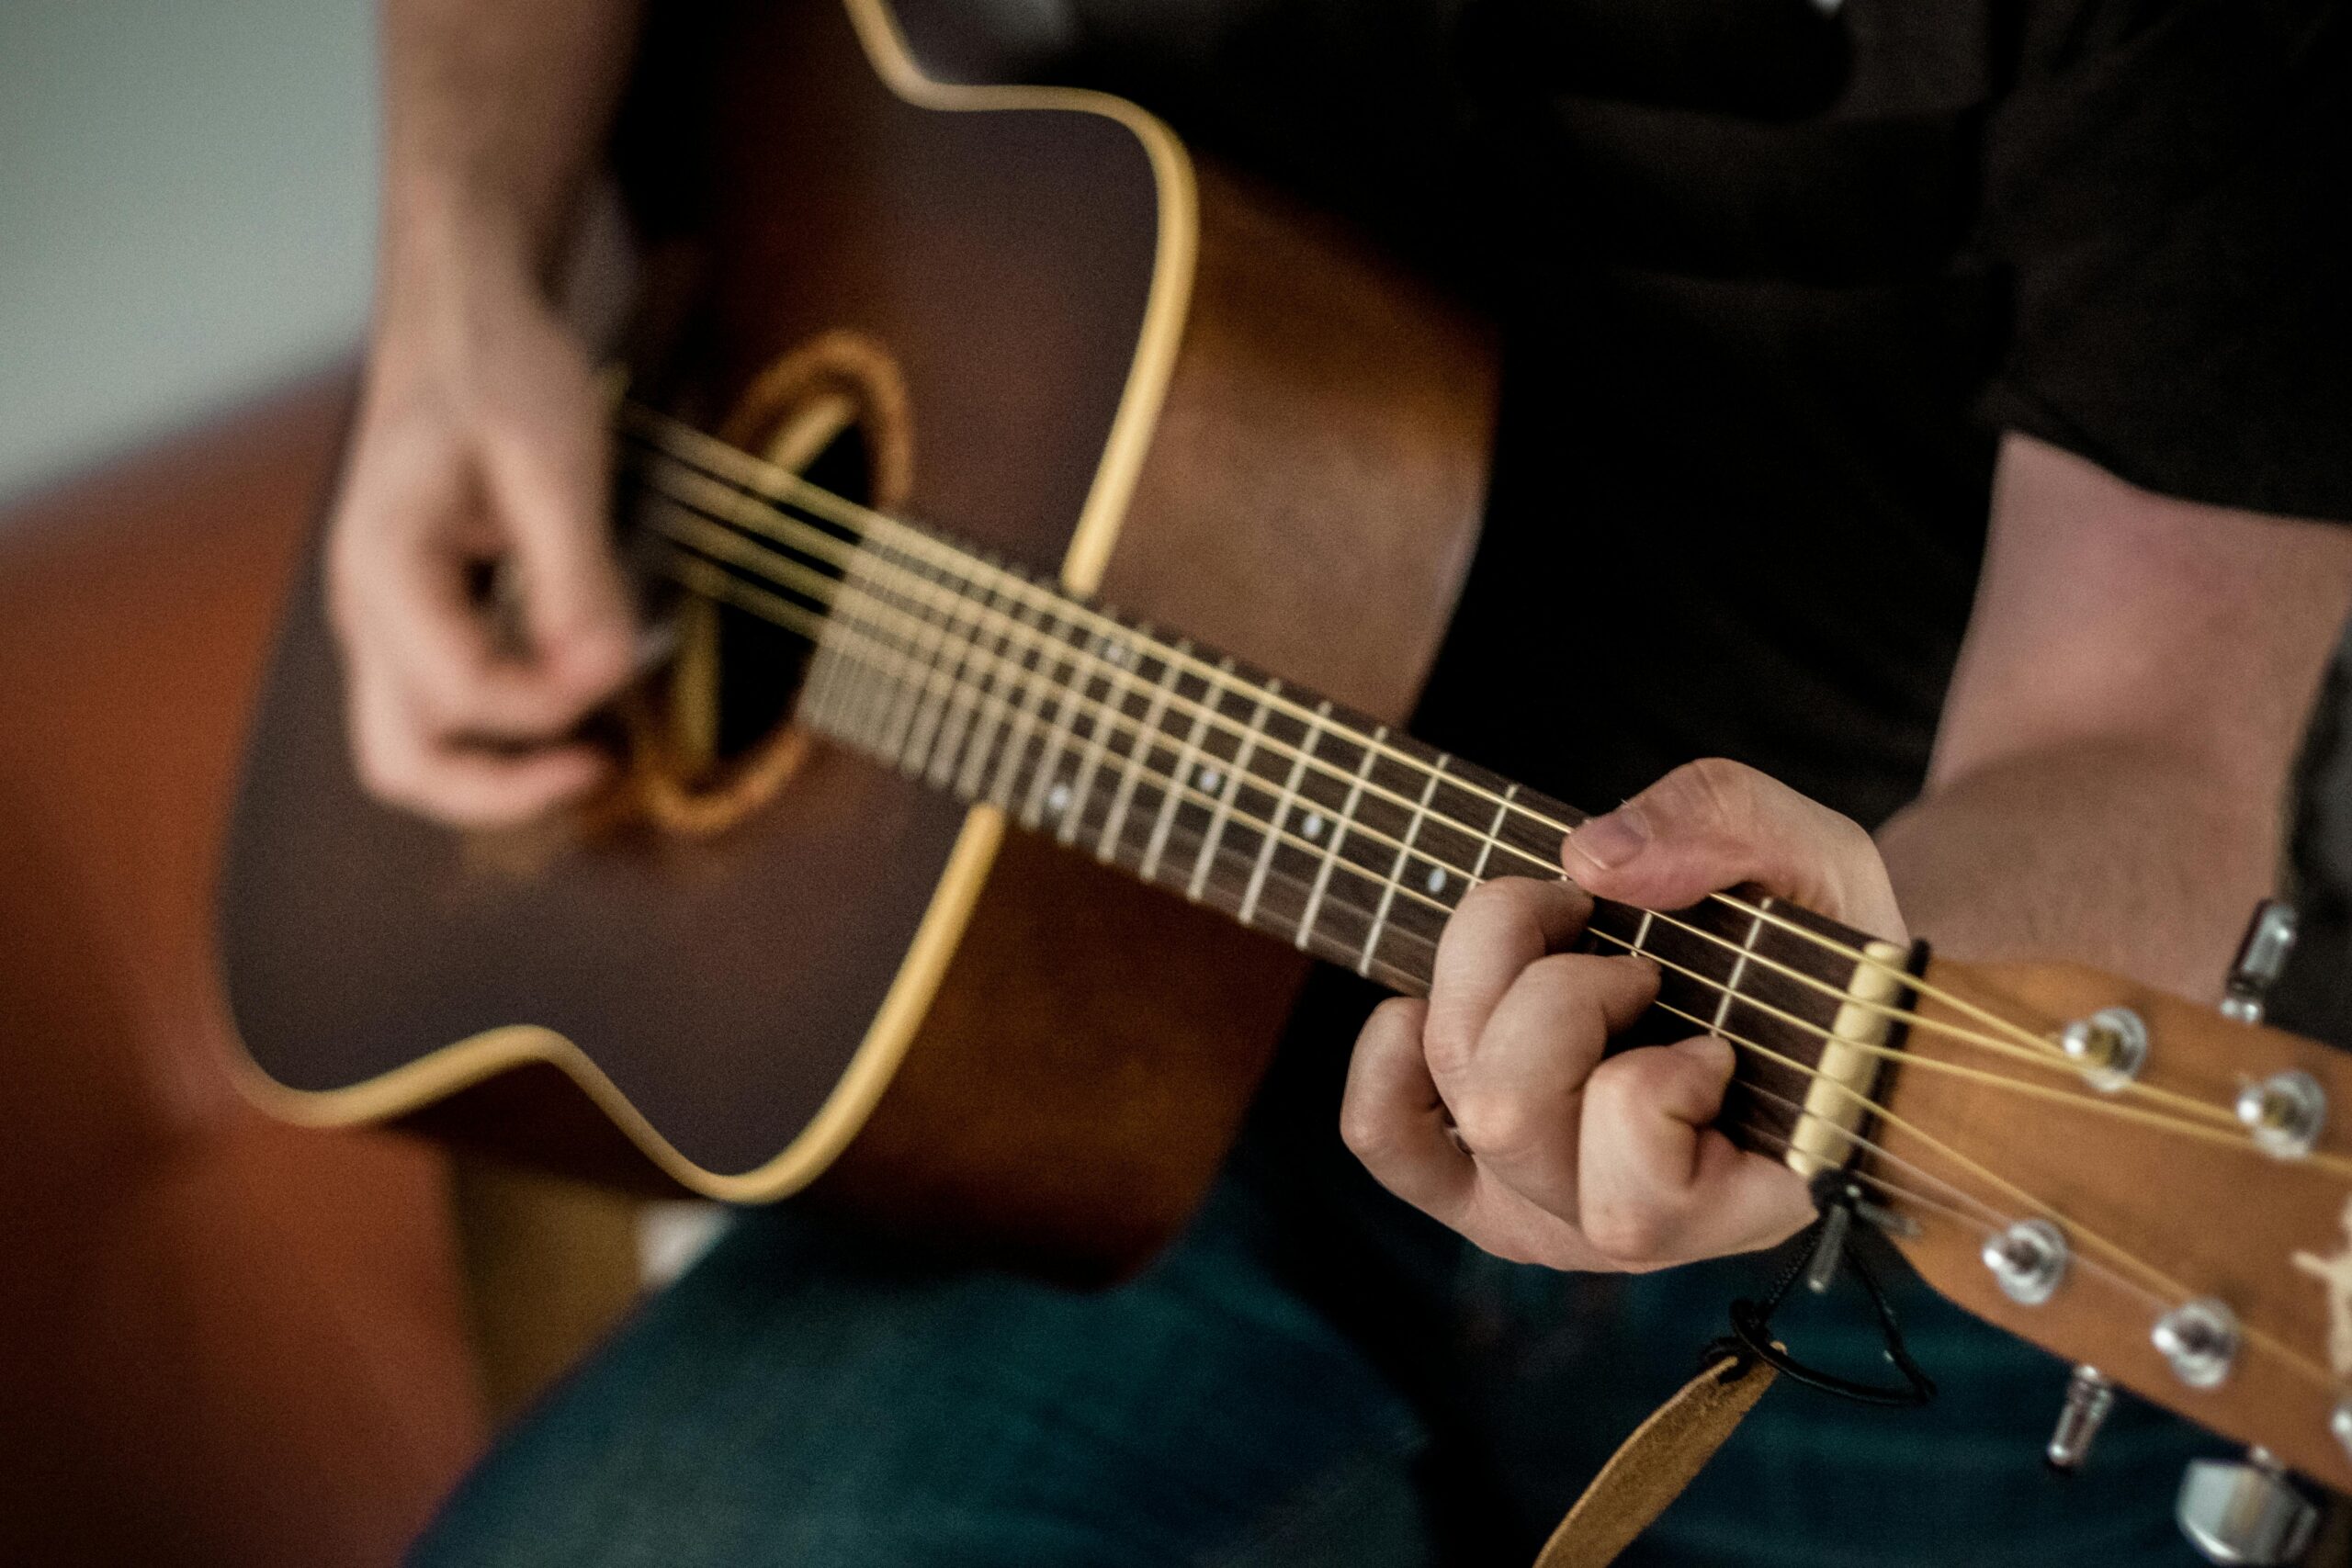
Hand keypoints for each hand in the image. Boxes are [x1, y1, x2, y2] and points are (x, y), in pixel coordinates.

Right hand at [327, 229, 636, 826]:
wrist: (460, 319)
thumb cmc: (499, 371)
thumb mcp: (555, 461)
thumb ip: (577, 575)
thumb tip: (606, 674)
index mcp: (384, 567)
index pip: (464, 695)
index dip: (554, 703)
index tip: (623, 664)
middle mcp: (365, 609)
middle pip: (403, 763)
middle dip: (503, 790)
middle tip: (600, 769)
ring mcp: (384, 622)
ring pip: (415, 748)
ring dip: (501, 769)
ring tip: (593, 748)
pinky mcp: (418, 620)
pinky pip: (444, 707)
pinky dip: (504, 729)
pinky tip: (572, 696)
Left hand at [1340, 758, 1905, 1270]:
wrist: (1793, 986)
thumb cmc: (1819, 943)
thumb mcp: (1816, 859)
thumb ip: (1731, 829)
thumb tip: (1593, 860)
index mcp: (1735, 1205)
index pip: (1638, 1201)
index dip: (1658, 1084)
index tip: (1714, 1035)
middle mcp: (1622, 1232)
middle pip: (1509, 1117)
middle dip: (1560, 990)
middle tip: (1633, 960)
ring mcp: (1537, 1207)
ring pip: (1456, 1100)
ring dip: (1489, 983)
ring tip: (1564, 945)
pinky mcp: (1470, 1176)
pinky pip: (1383, 1133)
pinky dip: (1389, 1055)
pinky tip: (1436, 1001)